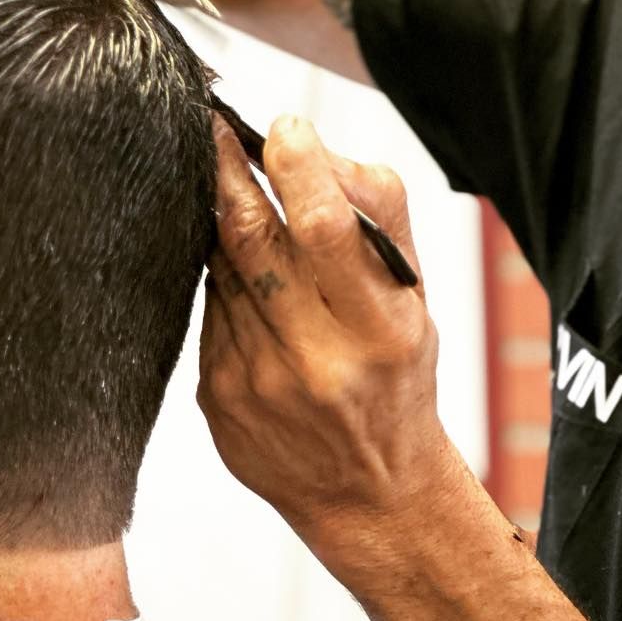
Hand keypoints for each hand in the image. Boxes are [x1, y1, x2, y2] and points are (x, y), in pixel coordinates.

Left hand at [198, 115, 455, 574]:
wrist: (369, 492)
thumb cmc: (395, 375)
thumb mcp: (414, 302)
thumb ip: (377, 220)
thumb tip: (311, 147)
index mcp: (381, 330)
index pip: (326, 228)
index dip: (297, 166)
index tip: (283, 128)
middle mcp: (318, 359)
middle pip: (254, 240)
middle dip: (229, 172)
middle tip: (215, 129)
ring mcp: (258, 380)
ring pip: (221, 267)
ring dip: (218, 219)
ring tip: (222, 186)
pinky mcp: (217, 396)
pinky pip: (207, 309)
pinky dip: (216, 276)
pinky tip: (232, 270)